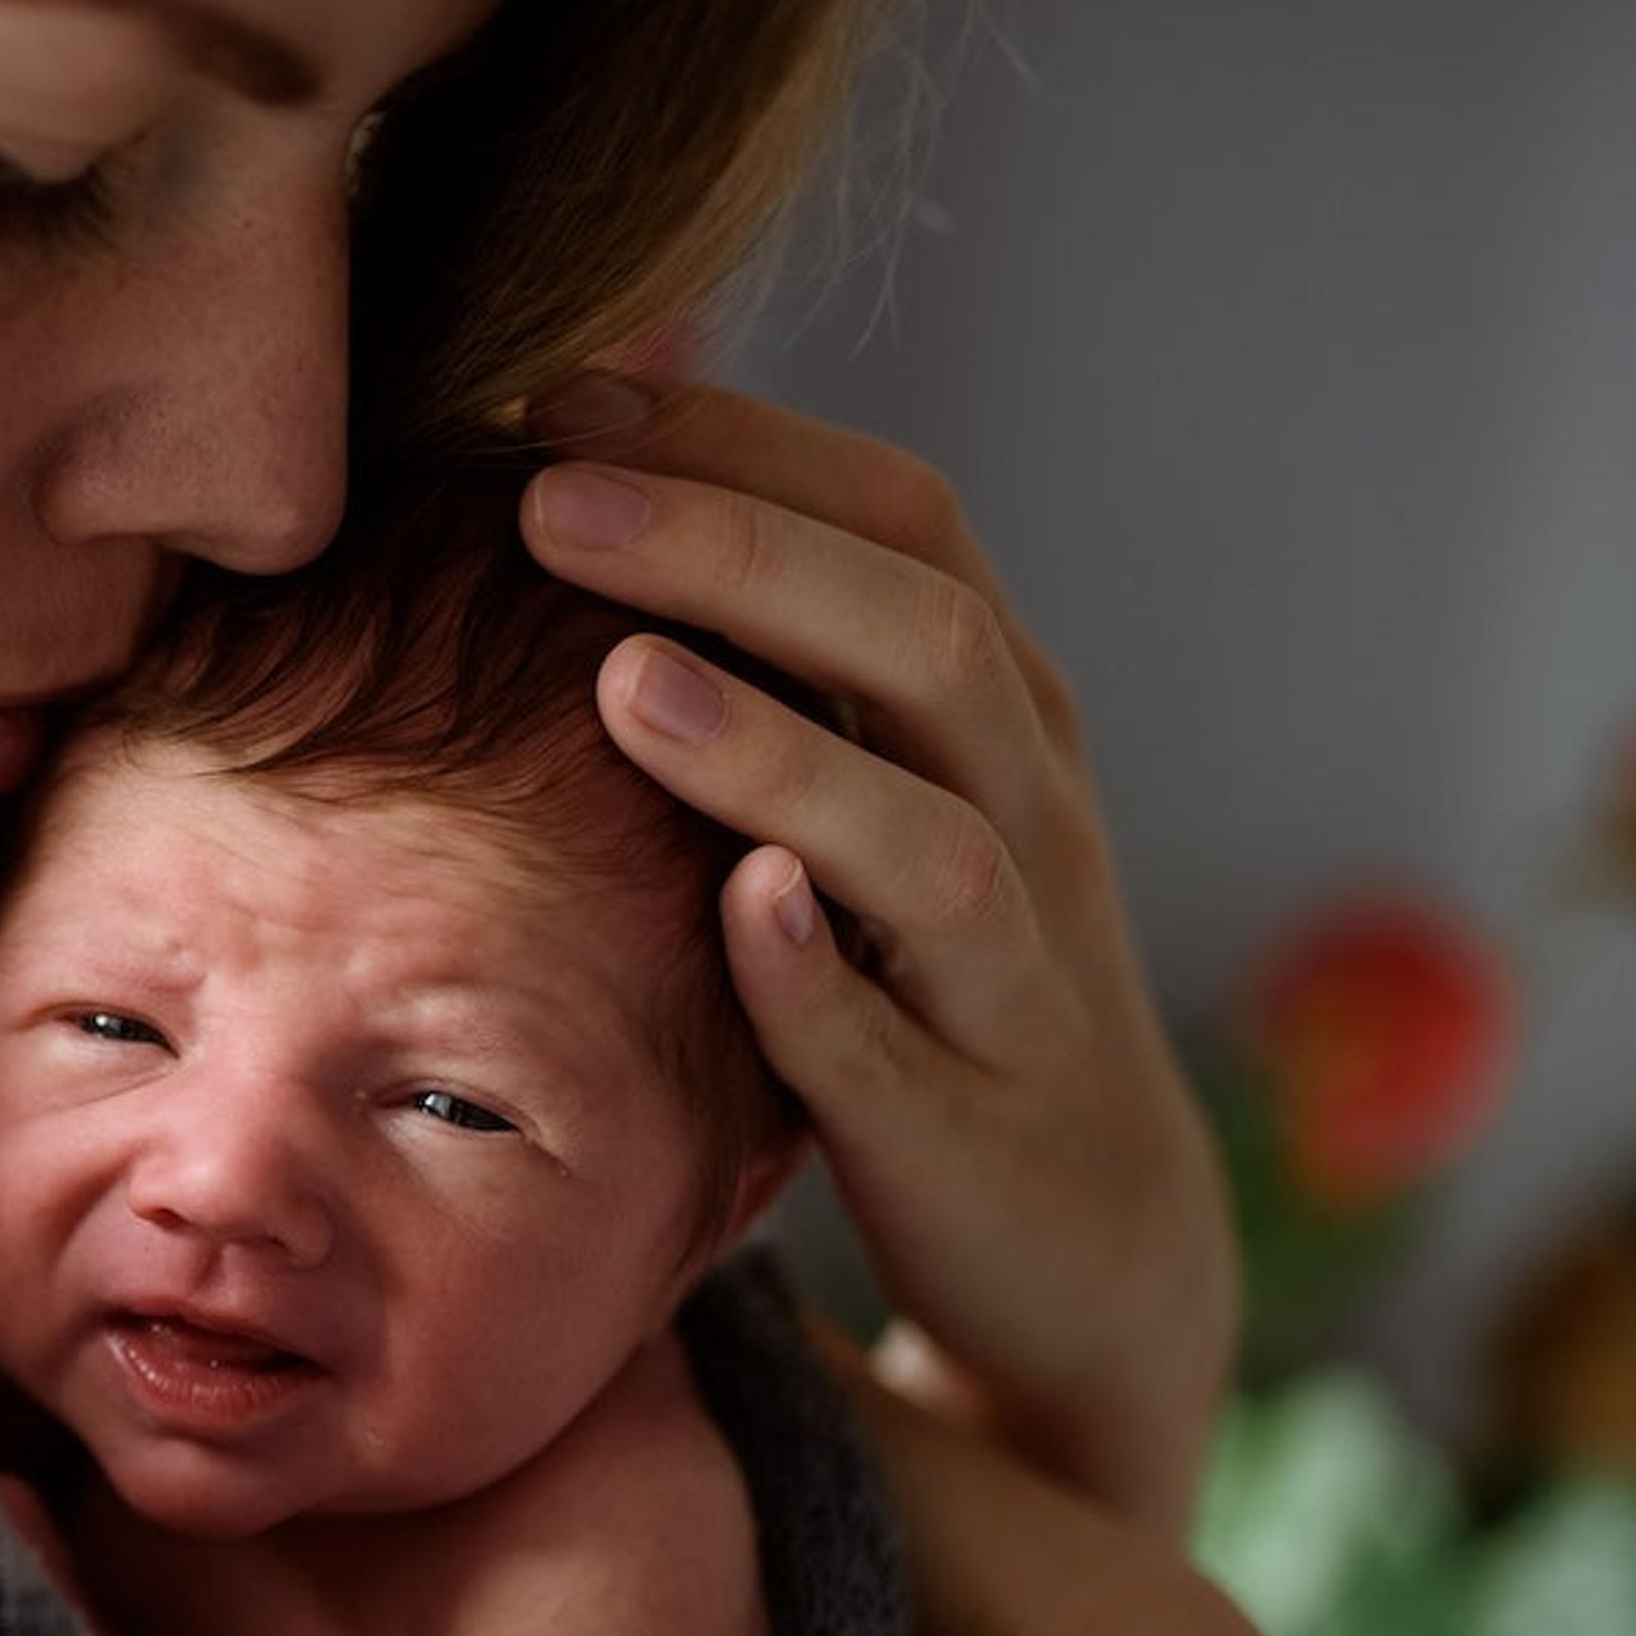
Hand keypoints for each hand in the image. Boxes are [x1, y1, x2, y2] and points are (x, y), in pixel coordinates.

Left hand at [518, 375, 1235, 1536]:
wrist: (1084, 1241)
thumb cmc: (926, 976)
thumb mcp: (881, 790)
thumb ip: (784, 657)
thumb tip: (593, 473)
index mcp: (997, 711)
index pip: (902, 520)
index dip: (741, 445)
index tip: (562, 394)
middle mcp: (1027, 816)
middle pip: (922, 641)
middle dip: (737, 553)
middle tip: (551, 497)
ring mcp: (1007, 981)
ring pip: (929, 843)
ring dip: (777, 753)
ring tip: (624, 680)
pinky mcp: (961, 1132)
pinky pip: (889, 1051)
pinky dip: (817, 979)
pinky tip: (734, 911)